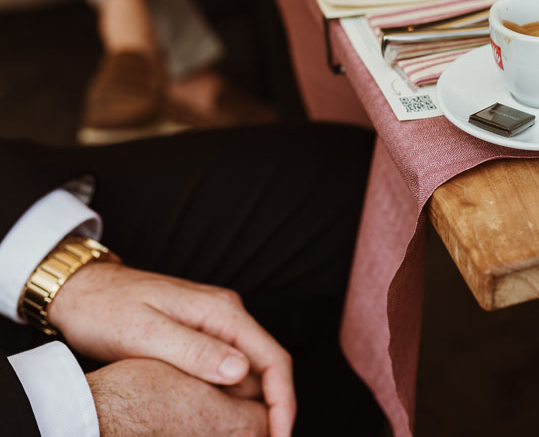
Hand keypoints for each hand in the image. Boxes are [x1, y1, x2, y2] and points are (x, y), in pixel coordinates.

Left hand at [49, 262, 293, 436]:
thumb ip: (195, 351)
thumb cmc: (105, 309)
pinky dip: (231, 396)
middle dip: (272, 408)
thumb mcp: (145, 334)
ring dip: (253, 405)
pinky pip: (228, 367)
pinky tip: (220, 417)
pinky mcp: (200, 334)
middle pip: (267, 366)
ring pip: (249, 369)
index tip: (280, 435)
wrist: (81, 290)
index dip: (283, 401)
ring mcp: (215, 324)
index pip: (273, 359)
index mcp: (222, 312)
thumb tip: (241, 371)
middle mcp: (227, 315)